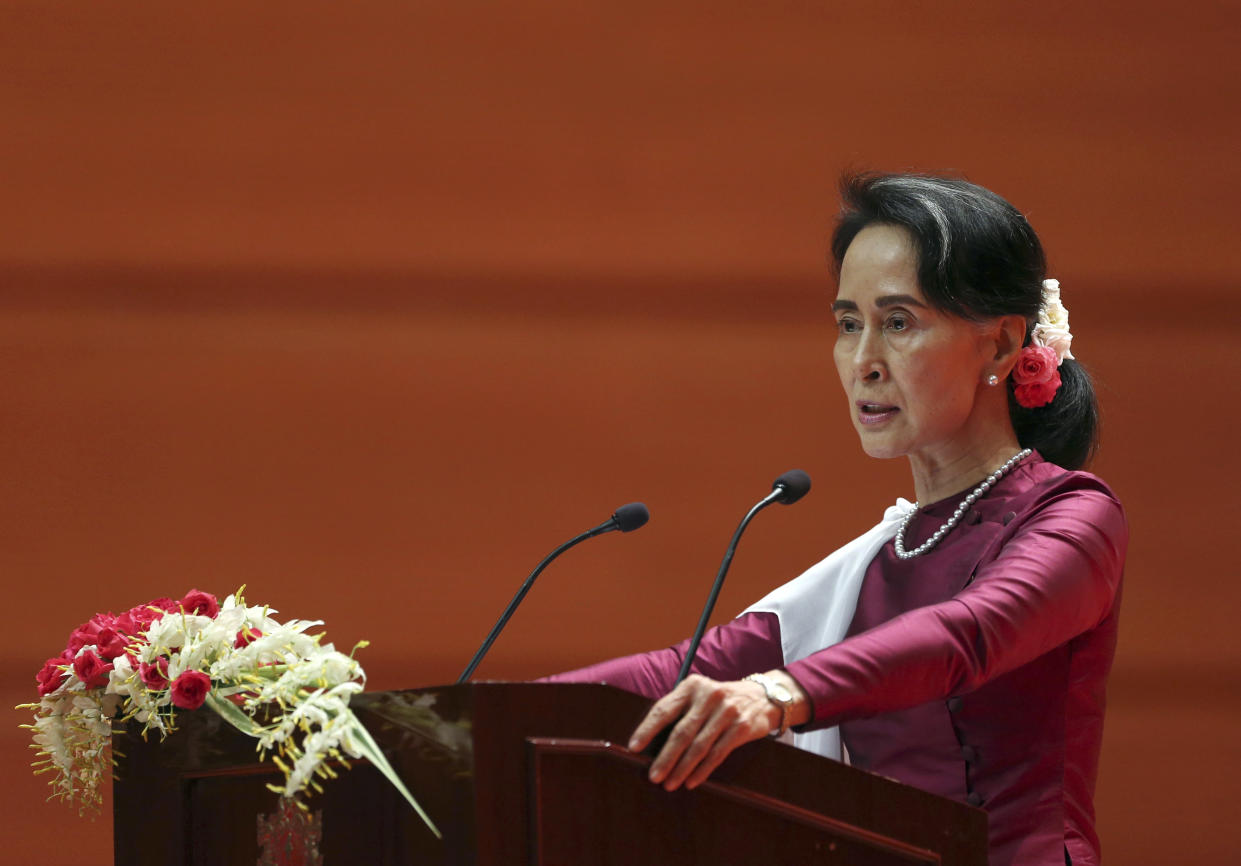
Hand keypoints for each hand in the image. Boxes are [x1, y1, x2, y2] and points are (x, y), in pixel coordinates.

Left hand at [626, 674, 780, 790]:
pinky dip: (703, 770)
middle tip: (653, 776)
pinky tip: (692, 781)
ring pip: (699, 746)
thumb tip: (651, 742)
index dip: (647, 730)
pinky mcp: (741, 727)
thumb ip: (679, 710)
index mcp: (692, 686)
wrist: (762, 696)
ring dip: (682, 768)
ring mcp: (727, 711)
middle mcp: (709, 696)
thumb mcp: (699, 695)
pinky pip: (718, 753)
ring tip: (670, 783)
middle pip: (681, 732)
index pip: (664, 709)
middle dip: (665, 757)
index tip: (634, 747)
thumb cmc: (719, 700)